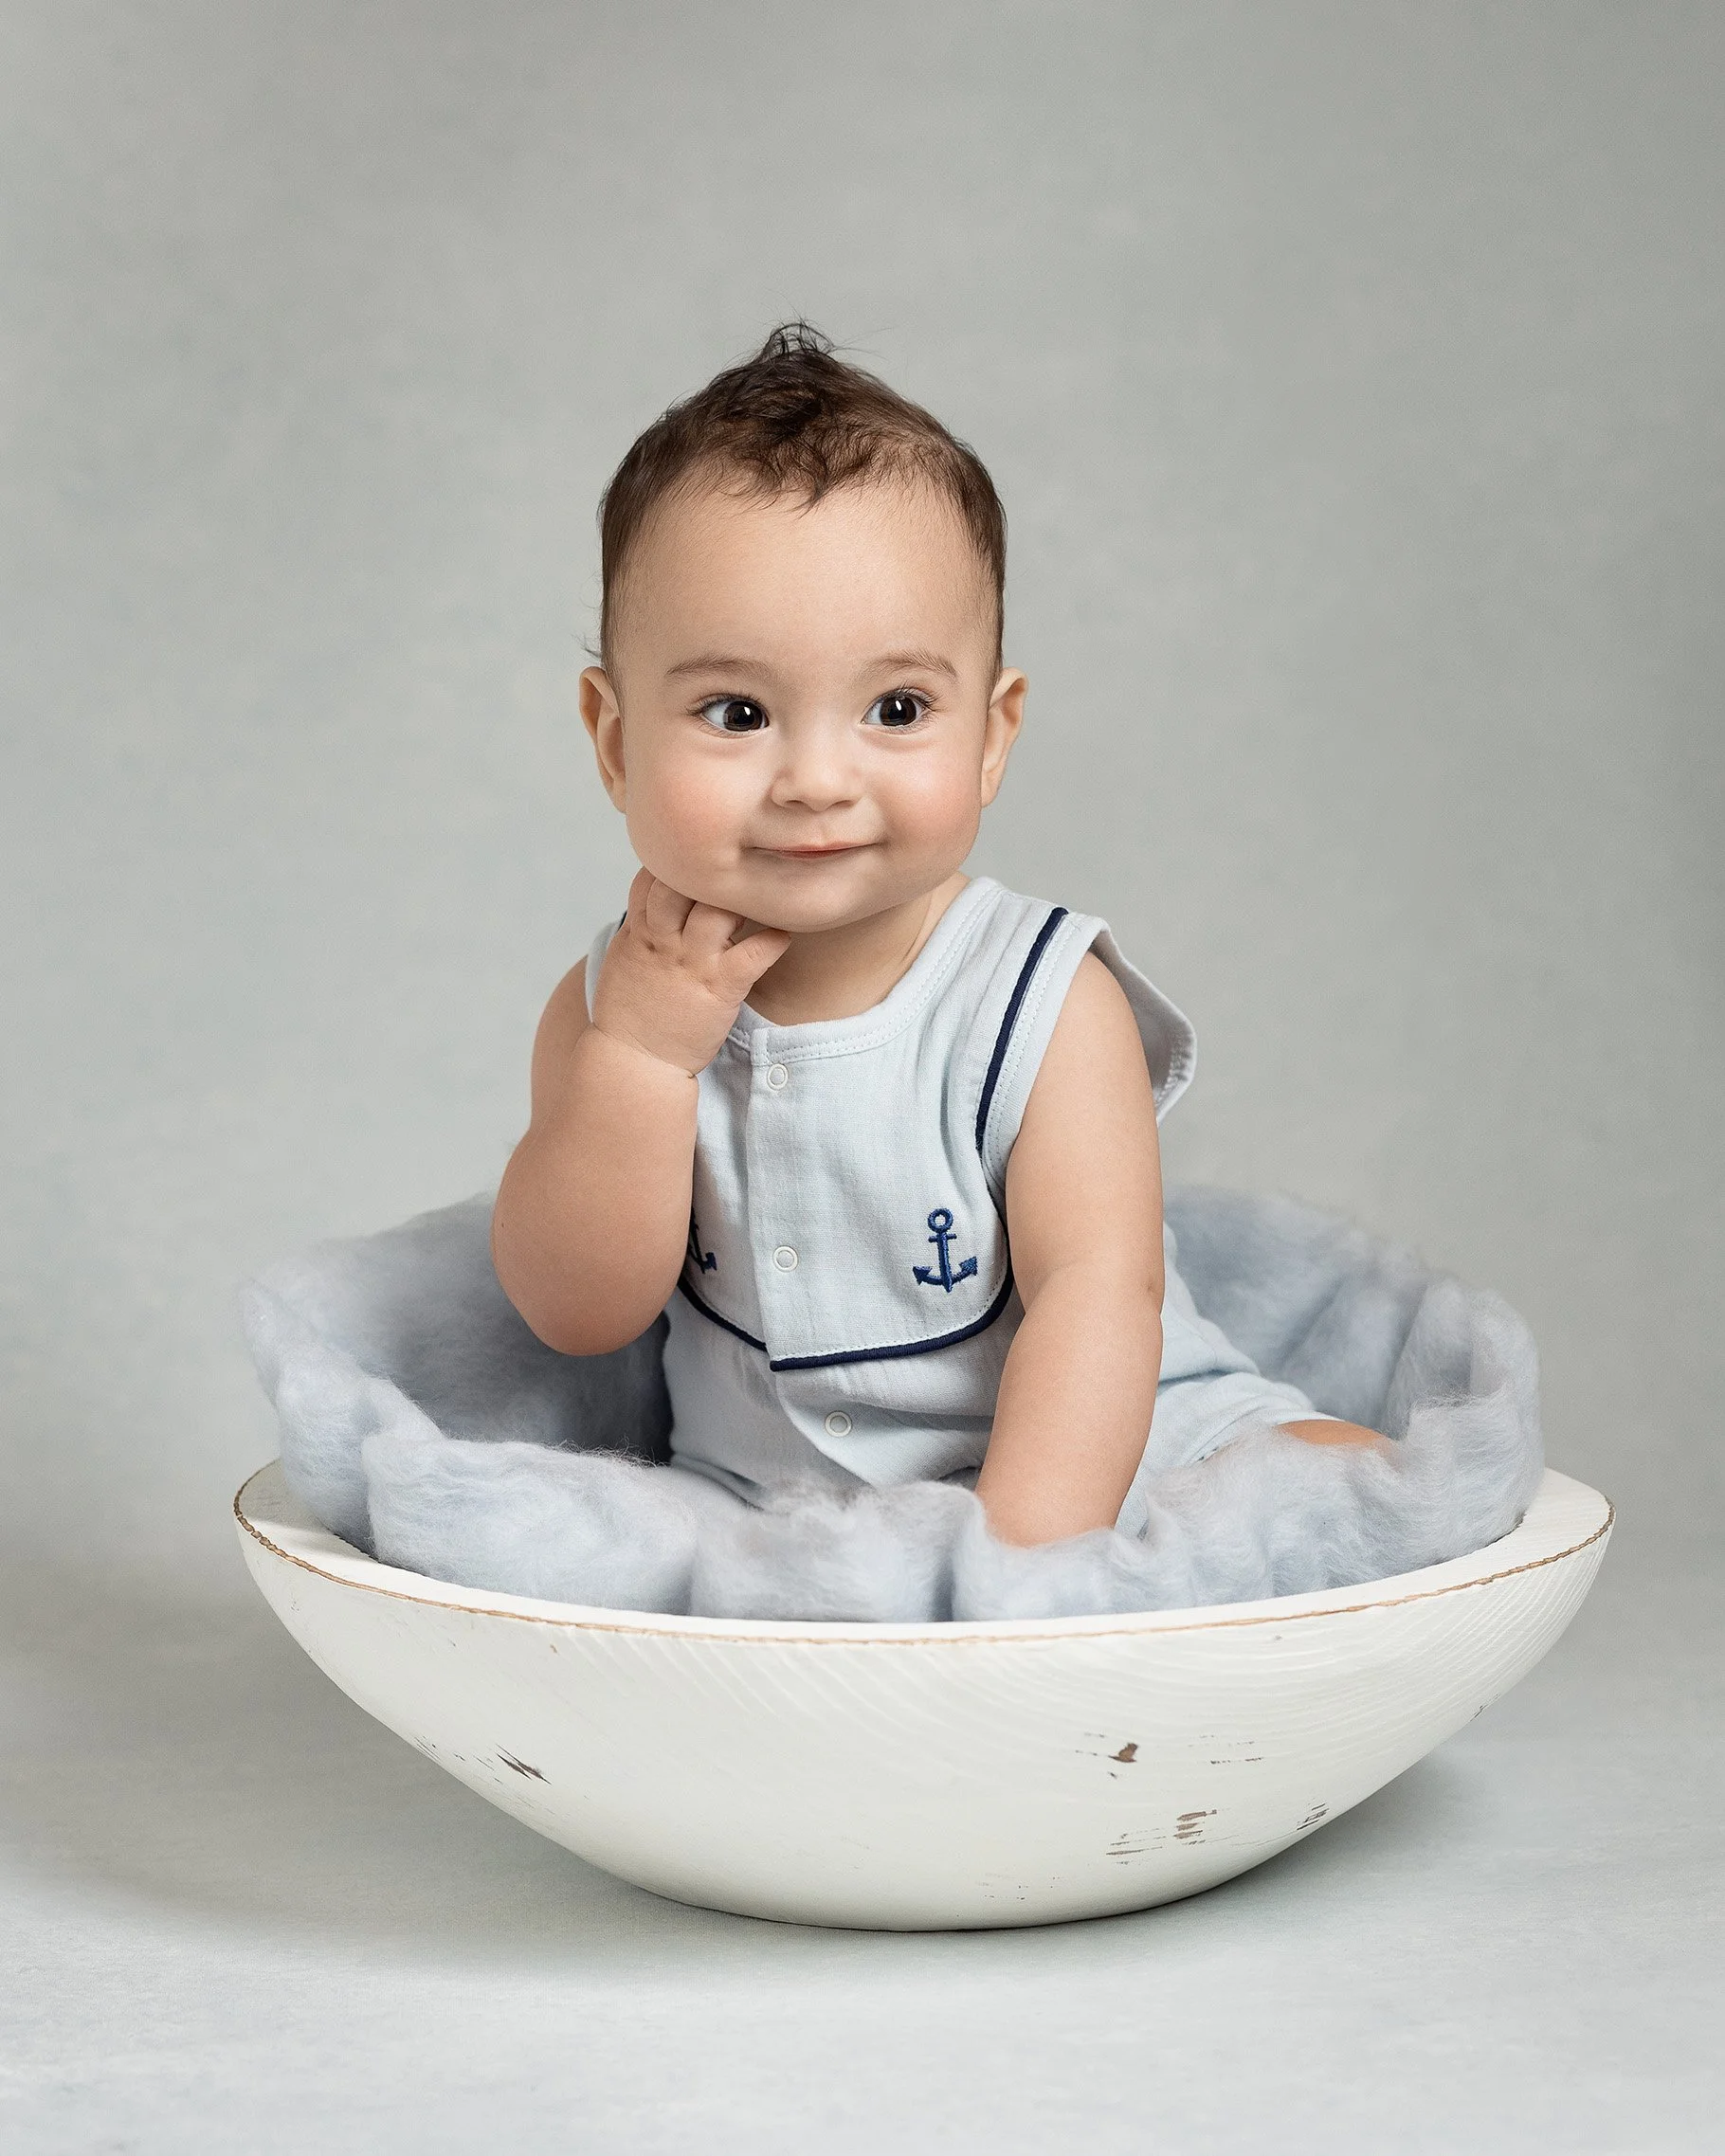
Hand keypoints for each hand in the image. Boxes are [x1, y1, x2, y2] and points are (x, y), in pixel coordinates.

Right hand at [590, 867, 791, 1076]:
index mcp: (640, 934)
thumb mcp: (624, 961)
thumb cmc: (630, 1016)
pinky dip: (774, 940)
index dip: (674, 864)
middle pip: (682, 884)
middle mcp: (665, 941)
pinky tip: (785, 934)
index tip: (695, 863)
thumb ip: (641, 930)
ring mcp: (693, 962)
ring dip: (742, 900)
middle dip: (707, 873)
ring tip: (761, 899)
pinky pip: (754, 953)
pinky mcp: (721, 987)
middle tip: (734, 873)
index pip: (650, 879)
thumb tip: (655, 906)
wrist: (635, 1062)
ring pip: (718, 911)